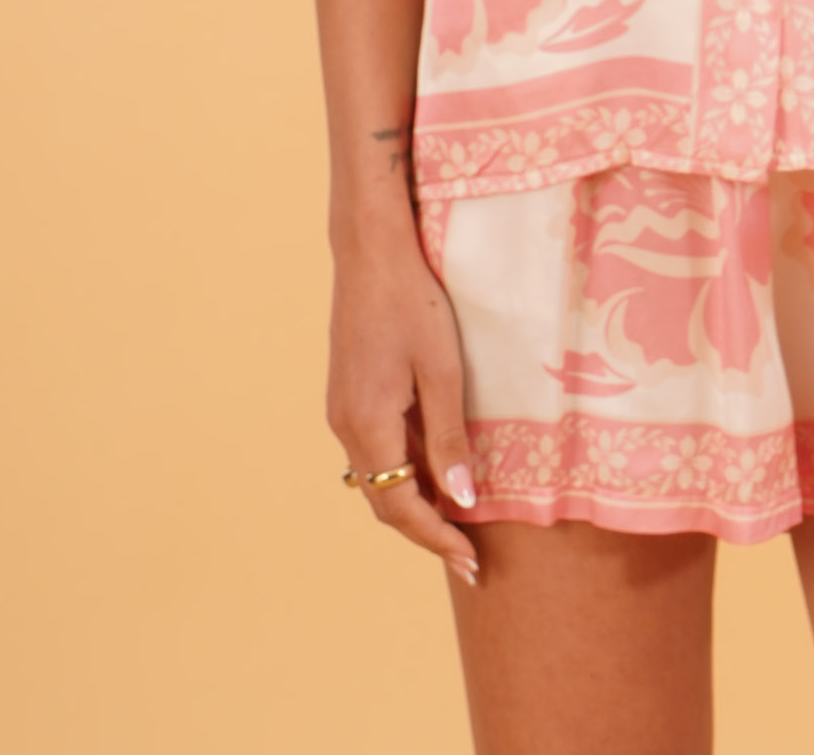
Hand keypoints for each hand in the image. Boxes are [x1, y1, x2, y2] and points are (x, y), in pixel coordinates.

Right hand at [327, 221, 481, 590]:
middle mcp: (345, 425)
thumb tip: (460, 501)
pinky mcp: (348, 393)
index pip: (400, 507)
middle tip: (469, 556)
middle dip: (425, 531)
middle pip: (382, 500)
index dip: (436, 540)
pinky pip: (374, 449)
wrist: (370, 250)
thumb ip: (449, 438)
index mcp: (368, 425)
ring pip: (376, 477)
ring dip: (413, 501)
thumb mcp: (442, 370)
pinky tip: (433, 467)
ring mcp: (342, 409)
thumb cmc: (413, 302)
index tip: (471, 564)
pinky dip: (402, 470)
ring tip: (457, 520)